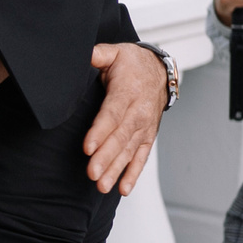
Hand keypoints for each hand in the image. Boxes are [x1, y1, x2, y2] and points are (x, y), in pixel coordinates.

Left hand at [83, 44, 165, 194]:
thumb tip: (82, 53)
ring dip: (116, 170)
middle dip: (106, 157)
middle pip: (120, 138)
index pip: (112, 114)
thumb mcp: (115, 52)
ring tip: (102, 186)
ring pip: (129, 151)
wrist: (159, 70)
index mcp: (127, 92)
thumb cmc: (132, 63)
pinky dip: (133, 174)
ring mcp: (144, 127)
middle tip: (92, 173)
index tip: (88, 147)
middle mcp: (138, 113)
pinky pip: (141, 157)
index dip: (100, 131)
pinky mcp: (147, 136)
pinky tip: (122, 189)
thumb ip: (97, 54)